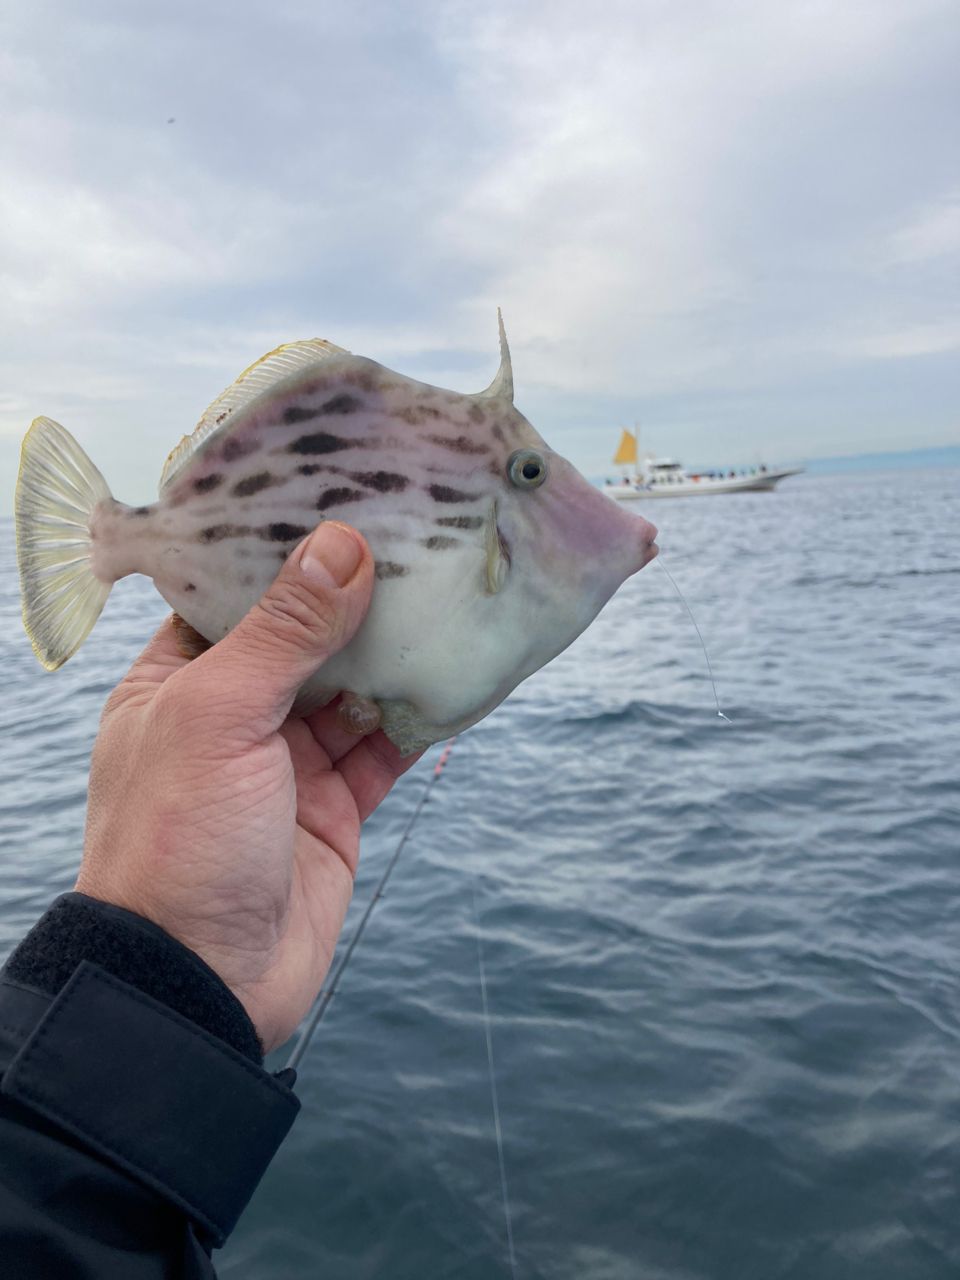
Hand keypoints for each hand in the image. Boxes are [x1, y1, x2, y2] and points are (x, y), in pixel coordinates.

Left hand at [75, 522, 419, 1051]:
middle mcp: (235, 716)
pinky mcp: (335, 808)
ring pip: (354, 690)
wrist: (199, 985)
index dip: (286, 550)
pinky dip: (420, 716)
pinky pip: (386, 748)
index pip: (235, 596)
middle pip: (306, 637)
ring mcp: (288, 764)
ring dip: (397, 651)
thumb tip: (342, 546)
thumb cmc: (177, 842)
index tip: (346, 498)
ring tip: (451, 590)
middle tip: (418, 536)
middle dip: (358, 595)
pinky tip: (458, 673)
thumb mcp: (219, 718)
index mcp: (180, 682)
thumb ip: (283, 633)